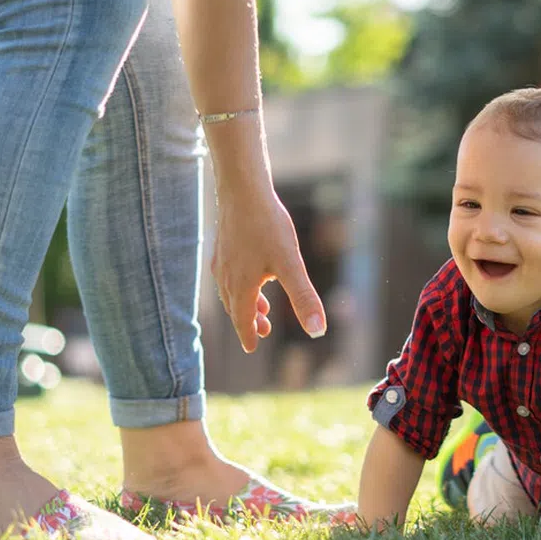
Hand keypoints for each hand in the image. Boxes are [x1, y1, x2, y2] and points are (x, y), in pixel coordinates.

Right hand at [211, 182, 325, 352]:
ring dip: (245, 303)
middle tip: (263, 332)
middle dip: (248, 321)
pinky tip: (252, 274)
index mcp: (242, 285)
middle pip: (236, 307)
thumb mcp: (291, 264)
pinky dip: (239, 284)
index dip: (248, 334)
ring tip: (262, 307)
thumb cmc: (268, 226)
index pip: (243, 318)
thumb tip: (318, 331)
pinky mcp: (223, 244)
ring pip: (231, 290)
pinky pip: (228, 273)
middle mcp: (227, 276)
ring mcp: (223, 259)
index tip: (252, 348)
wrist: (243, 190)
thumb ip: (304, 297)